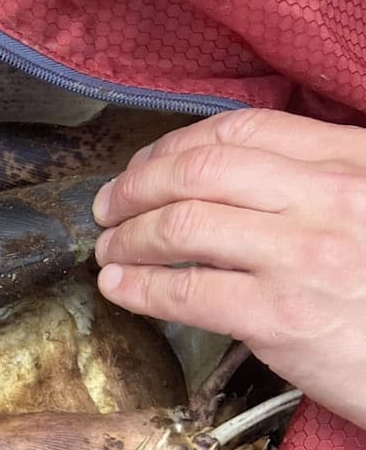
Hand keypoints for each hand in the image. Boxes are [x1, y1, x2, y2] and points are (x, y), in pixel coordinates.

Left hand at [92, 108, 365, 430]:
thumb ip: (320, 184)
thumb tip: (236, 180)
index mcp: (351, 162)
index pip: (242, 131)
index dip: (176, 144)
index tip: (147, 164)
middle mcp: (326, 199)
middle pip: (199, 171)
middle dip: (138, 185)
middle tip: (110, 205)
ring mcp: (301, 257)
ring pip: (182, 226)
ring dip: (128, 236)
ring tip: (108, 248)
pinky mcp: (279, 318)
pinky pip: (186, 293)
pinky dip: (138, 288)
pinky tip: (119, 288)